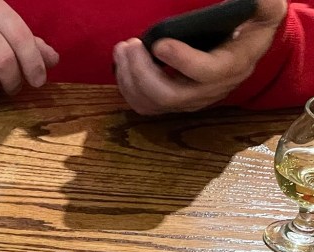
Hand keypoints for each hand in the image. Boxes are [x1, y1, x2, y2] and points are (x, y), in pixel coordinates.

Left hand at [114, 0, 287, 114]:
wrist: (246, 48)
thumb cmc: (252, 24)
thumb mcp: (265, 9)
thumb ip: (263, 3)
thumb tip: (252, 0)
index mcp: (233, 65)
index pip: (207, 72)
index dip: (182, 60)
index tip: (159, 43)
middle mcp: (211, 90)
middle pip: (170, 95)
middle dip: (143, 72)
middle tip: (129, 45)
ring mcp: (190, 100)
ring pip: (153, 103)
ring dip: (130, 80)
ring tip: (122, 51)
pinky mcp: (174, 102)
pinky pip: (145, 105)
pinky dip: (128, 87)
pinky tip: (122, 64)